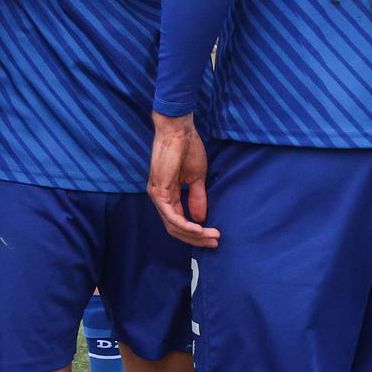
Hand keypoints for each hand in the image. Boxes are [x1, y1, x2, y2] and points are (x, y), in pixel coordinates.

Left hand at [147, 112, 218, 247]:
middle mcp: (159, 198)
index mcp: (167, 195)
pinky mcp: (158, 191)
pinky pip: (171, 216)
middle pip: (175, 228)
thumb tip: (202, 218)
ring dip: (194, 234)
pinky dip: (186, 225)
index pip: (178, 222)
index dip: (196, 232)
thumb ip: (198, 198)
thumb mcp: (196, 178)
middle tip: (215, 242)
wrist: (179, 130)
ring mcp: (157, 195)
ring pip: (173, 225)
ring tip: (212, 236)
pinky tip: (200, 228)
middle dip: (196, 238)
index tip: (214, 236)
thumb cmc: (187, 148)